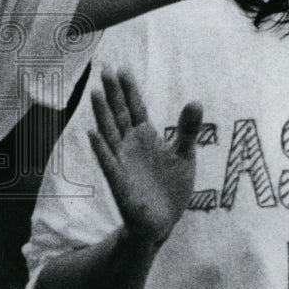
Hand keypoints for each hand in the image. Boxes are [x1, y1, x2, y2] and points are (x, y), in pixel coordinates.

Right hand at [88, 69, 201, 245]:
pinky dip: (100, 149)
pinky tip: (92, 134)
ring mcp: (122, 161)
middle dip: (112, 92)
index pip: (135, 107)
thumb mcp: (184, 154)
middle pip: (119, 113)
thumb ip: (187, 129)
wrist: (163, 220)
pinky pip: (108, 162)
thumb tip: (196, 100)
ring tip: (95, 93)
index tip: (122, 68)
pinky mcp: (119, 181)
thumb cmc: (171, 186)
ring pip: (110, 132)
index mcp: (145, 136)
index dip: (129, 89)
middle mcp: (130, 144)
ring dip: (102, 114)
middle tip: (105, 68)